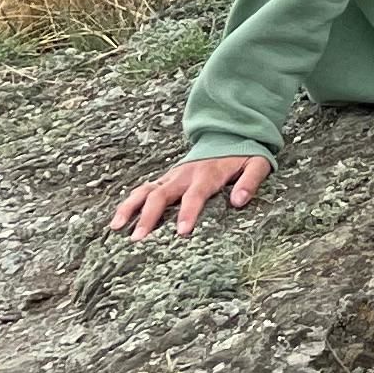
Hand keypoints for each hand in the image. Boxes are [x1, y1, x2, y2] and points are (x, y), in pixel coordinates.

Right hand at [112, 153, 273, 238]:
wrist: (228, 133)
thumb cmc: (243, 155)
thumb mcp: (257, 164)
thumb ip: (250, 181)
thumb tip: (239, 201)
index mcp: (208, 174)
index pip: (195, 195)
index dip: (188, 213)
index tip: (181, 232)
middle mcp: (185, 175)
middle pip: (161, 194)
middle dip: (148, 216)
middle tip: (138, 239)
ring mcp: (172, 176)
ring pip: (145, 190)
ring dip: (130, 207)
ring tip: (116, 228)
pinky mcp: (165, 179)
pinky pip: (143, 189)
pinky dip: (129, 203)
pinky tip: (117, 220)